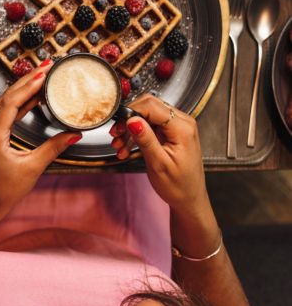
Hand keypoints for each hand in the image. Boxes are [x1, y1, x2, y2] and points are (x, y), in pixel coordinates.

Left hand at [0, 60, 81, 223]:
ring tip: (43, 75)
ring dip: (23, 87)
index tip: (43, 75)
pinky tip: (34, 94)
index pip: (10, 104)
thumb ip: (53, 148)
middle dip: (27, 80)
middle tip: (47, 67)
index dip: (28, 87)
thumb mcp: (33, 168)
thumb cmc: (6, 189)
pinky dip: (19, 100)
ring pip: (3, 100)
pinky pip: (3, 109)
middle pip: (6, 97)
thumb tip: (74, 134)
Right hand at [110, 94, 209, 215]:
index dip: (132, 112)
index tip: (118, 125)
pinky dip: (137, 134)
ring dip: (130, 129)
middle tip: (115, 135)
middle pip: (149, 107)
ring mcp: (178, 126)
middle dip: (129, 120)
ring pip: (147, 116)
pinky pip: (151, 125)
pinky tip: (127, 148)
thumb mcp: (158, 164)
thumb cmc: (179, 186)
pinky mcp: (172, 132)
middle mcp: (183, 122)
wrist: (189, 199)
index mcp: (182, 128)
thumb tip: (132, 120)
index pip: (152, 106)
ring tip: (119, 146)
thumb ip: (146, 139)